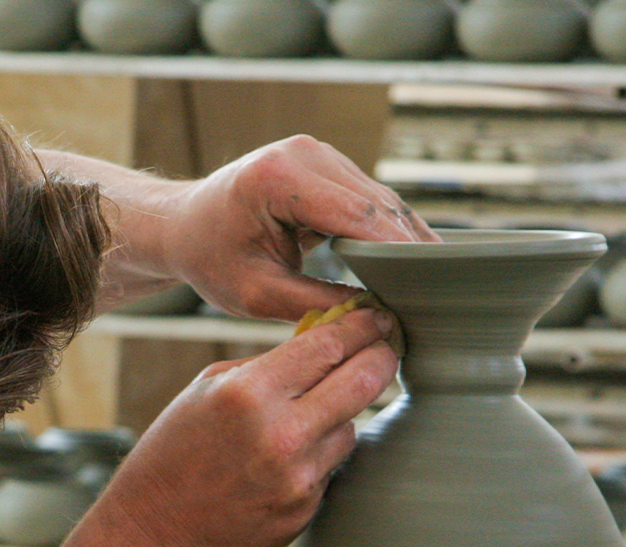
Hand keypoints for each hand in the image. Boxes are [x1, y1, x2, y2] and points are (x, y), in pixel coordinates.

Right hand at [84, 307, 398, 546]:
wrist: (156, 531)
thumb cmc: (175, 452)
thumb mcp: (209, 389)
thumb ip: (269, 364)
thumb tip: (328, 338)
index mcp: (250, 392)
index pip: (331, 344)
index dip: (362, 325)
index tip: (376, 318)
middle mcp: (281, 434)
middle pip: (365, 380)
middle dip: (382, 358)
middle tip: (384, 349)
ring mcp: (299, 477)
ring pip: (352, 427)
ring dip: (340, 415)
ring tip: (299, 421)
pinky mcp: (306, 509)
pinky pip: (332, 466)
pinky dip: (318, 456)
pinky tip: (279, 464)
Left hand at [156, 136, 438, 319]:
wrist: (184, 225)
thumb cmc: (211, 260)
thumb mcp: (257, 294)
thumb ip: (315, 304)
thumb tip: (376, 316)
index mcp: (280, 179)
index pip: (359, 216)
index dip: (399, 252)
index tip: (428, 287)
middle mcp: (305, 153)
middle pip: (378, 204)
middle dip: (410, 248)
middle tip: (442, 293)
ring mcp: (318, 152)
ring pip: (381, 199)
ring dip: (406, 238)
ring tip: (437, 282)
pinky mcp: (327, 162)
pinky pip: (370, 197)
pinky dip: (390, 229)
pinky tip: (414, 261)